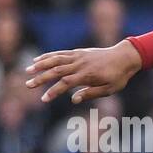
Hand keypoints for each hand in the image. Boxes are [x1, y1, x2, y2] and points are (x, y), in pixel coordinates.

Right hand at [26, 39, 142, 103]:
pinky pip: (60, 53)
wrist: (125, 57)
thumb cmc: (118, 76)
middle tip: (28, 85)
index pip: (65, 84)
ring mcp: (78, 57)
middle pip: (56, 71)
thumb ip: (91, 93)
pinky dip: (48, 56)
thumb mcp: (109, 89)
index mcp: (87, 75)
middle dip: (41, 79)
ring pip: (55, 60)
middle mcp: (80, 64)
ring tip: (27, 71)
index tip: (44, 99)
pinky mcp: (78, 52)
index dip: (53, 92)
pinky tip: (38, 60)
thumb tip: (73, 100)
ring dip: (40, 65)